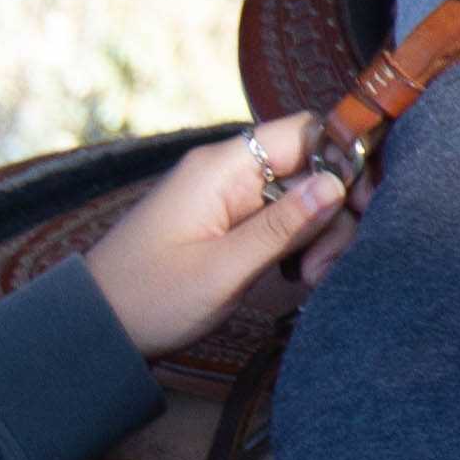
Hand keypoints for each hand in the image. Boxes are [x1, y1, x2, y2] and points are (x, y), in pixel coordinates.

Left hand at [80, 118, 353, 360]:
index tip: (363, 204)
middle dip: (334, 214)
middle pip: (314, 170)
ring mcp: (234, 199)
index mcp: (224, 168)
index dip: (345, 159)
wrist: (96, 328)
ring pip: (306, 199)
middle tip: (322, 268)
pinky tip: (298, 277)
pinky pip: (287, 220)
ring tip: (308, 280)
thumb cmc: (149, 297)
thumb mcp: (221, 269)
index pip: (307, 131)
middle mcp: (232, 173)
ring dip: (321, 237)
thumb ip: (282, 226)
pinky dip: (302, 246)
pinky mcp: (235, 224)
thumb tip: (338, 184)